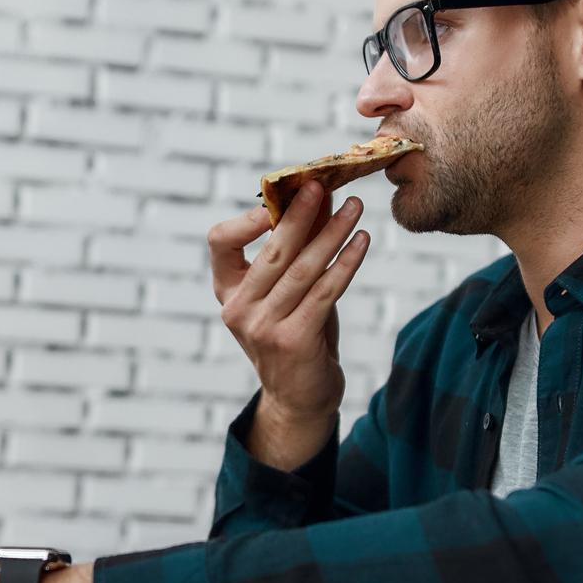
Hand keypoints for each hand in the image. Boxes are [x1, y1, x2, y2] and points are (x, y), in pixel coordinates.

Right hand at [209, 182, 370, 463]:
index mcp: (227, 291)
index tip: (278, 198)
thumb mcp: (291, 290)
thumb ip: (300, 249)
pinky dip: (346, 263)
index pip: (220, 242)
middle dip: (300, 214)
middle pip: (272, 250)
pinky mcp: (292, 340)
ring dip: (333, 233)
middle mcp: (238, 309)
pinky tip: (362, 242)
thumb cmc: (296, 333)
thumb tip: (322, 198)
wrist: (300, 397)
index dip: (247, 218)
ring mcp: (262, 327)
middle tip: (323, 185)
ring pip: (303, 269)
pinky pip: (325, 292)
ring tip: (356, 208)